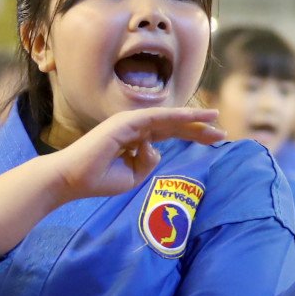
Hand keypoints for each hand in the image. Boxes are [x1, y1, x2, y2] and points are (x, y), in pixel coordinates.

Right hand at [47, 106, 221, 202]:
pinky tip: (194, 117)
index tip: (214, 138)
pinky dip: (176, 116)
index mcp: (136, 139)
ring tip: (215, 119)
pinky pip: (156, 117)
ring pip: (168, 119)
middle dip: (198, 127)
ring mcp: (130, 122)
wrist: (72, 179)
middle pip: (173, 125)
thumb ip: (149, 163)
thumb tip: (158, 149)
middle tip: (222, 132)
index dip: (193, 134)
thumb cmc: (98, 179)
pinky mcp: (125, 122)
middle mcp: (135, 127)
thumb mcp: (133, 176)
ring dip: (192, 119)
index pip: (170, 134)